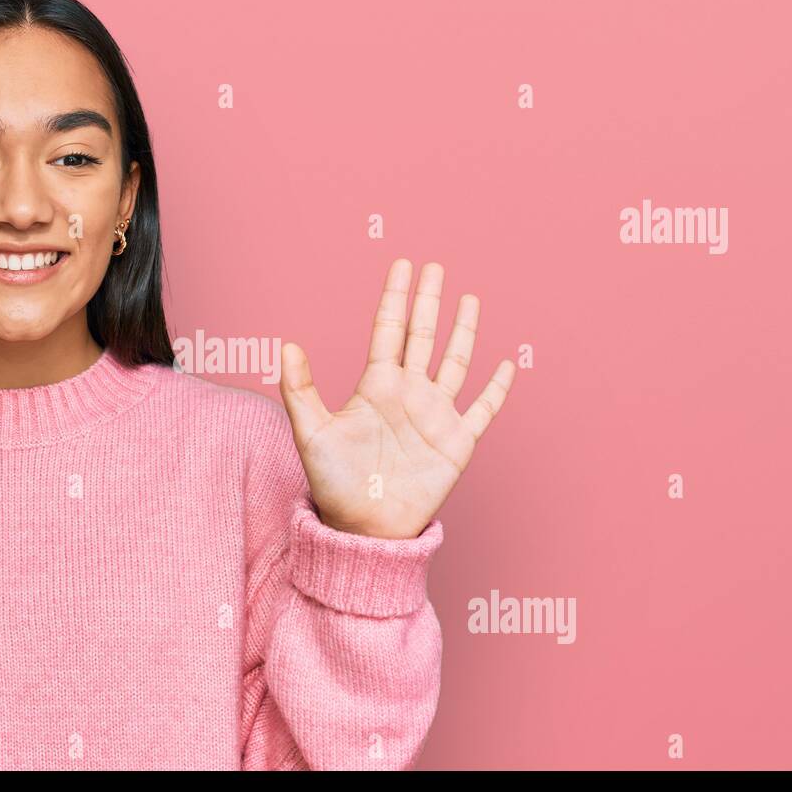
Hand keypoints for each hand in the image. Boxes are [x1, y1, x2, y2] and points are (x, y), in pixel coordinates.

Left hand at [278, 259, 515, 538]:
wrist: (364, 527)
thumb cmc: (334, 483)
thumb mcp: (311, 434)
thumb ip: (300, 390)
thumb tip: (285, 345)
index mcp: (376, 386)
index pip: (389, 330)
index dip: (395, 297)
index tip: (402, 264)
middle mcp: (408, 393)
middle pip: (423, 336)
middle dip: (429, 301)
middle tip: (434, 266)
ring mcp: (435, 415)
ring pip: (455, 362)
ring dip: (463, 331)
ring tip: (470, 298)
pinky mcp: (457, 442)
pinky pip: (482, 409)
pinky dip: (495, 388)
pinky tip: (506, 364)